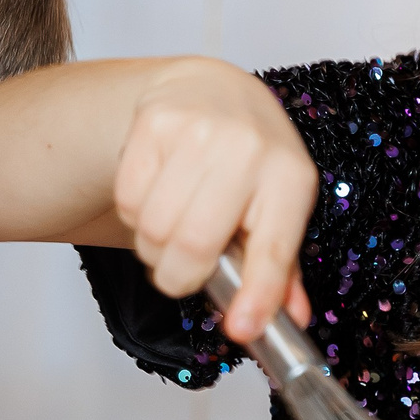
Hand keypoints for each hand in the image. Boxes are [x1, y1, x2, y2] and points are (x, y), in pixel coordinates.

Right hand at [113, 58, 317, 344]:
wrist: (212, 88)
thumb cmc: (251, 159)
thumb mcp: (280, 205)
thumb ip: (282, 267)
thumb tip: (290, 321)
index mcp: (290, 177)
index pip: (273, 248)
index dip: (257, 295)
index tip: (241, 330)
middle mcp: (247, 149)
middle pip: (196, 244)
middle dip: (180, 278)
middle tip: (181, 275)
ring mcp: (198, 130)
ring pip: (155, 228)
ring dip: (154, 249)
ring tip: (170, 231)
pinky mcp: (153, 122)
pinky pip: (128, 200)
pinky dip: (135, 217)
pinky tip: (155, 198)